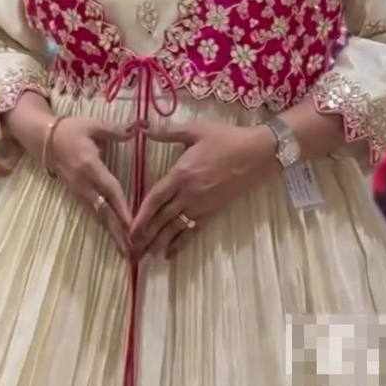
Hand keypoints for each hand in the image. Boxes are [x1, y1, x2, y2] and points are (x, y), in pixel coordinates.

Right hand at [50, 117, 134, 256]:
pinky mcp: (76, 195)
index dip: (122, 207)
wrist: (43, 138)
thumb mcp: (93, 125)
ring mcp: (78, 192)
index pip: (110, 190)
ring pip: (98, 216)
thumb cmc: (70, 129)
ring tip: (127, 252)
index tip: (133, 225)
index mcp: (89, 166)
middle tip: (132, 252)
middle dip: (117, 232)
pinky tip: (115, 238)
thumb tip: (137, 129)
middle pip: (103, 212)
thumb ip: (115, 131)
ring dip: (112, 234)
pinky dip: (105, 227)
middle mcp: (83, 184)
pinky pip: (93, 213)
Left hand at [130, 120, 276, 260]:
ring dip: (159, 243)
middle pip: (161, 218)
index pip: (155, 199)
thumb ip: (167, 133)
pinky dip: (180, 244)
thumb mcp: (195, 130)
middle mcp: (188, 193)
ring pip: (175, 228)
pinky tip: (170, 253)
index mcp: (181, 174)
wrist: (257, 153)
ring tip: (145, 256)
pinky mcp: (213, 211)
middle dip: (145, 235)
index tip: (128, 229)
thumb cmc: (226, 138)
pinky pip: (192, 231)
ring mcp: (201, 205)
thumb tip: (144, 129)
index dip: (140, 216)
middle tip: (131, 249)